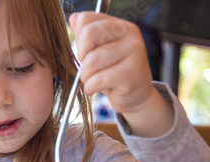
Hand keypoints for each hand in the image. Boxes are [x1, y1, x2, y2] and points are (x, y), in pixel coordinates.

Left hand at [69, 12, 172, 136]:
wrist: (135, 96)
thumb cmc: (113, 72)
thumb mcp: (99, 51)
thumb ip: (86, 35)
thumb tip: (73, 17)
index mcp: (120, 25)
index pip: (85, 19)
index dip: (79, 40)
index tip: (85, 53)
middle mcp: (130, 34)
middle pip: (88, 35)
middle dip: (81, 56)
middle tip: (88, 68)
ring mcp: (134, 52)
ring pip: (91, 61)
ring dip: (85, 76)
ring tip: (92, 81)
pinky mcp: (132, 73)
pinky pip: (98, 80)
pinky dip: (90, 88)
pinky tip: (95, 89)